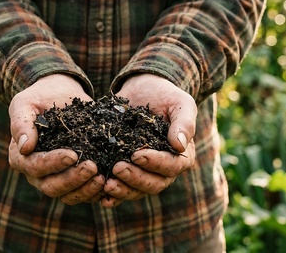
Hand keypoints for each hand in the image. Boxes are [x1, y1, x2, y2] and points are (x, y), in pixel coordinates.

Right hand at [8, 74, 104, 203]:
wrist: (60, 95)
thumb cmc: (40, 98)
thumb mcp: (25, 103)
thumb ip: (21, 122)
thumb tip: (25, 147)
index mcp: (21, 157)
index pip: (35, 167)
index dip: (53, 163)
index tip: (72, 155)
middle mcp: (36, 174)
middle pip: (51, 187)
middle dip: (72, 179)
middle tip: (92, 167)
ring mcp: (56, 178)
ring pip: (68, 195)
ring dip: (85, 189)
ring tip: (103, 178)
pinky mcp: (75, 179)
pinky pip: (83, 193)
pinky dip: (96, 191)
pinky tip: (109, 182)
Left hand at [101, 73, 196, 206]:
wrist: (142, 90)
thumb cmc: (165, 95)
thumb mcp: (179, 103)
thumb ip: (184, 122)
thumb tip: (179, 145)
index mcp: (182, 155)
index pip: (171, 166)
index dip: (155, 163)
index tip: (137, 154)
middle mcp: (164, 169)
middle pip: (154, 184)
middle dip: (135, 178)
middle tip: (117, 168)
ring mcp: (144, 173)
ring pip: (137, 191)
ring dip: (122, 189)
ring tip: (106, 184)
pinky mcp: (126, 172)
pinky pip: (122, 190)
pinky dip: (112, 196)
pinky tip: (101, 196)